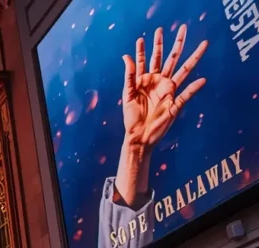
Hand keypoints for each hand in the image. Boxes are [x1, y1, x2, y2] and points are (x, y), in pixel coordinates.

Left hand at [121, 25, 206, 148]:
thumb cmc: (131, 117)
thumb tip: (126, 57)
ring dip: (193, 58)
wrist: (138, 136)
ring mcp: (169, 92)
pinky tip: (202, 80)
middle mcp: (159, 83)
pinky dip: (194, 88)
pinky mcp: (175, 104)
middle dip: (175, 44)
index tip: (144, 37)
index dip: (145, 49)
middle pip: (169, 59)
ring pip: (184, 71)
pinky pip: (187, 95)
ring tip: (203, 44)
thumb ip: (129, 76)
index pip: (147, 60)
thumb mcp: (127, 95)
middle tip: (182, 28)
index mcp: (146, 81)